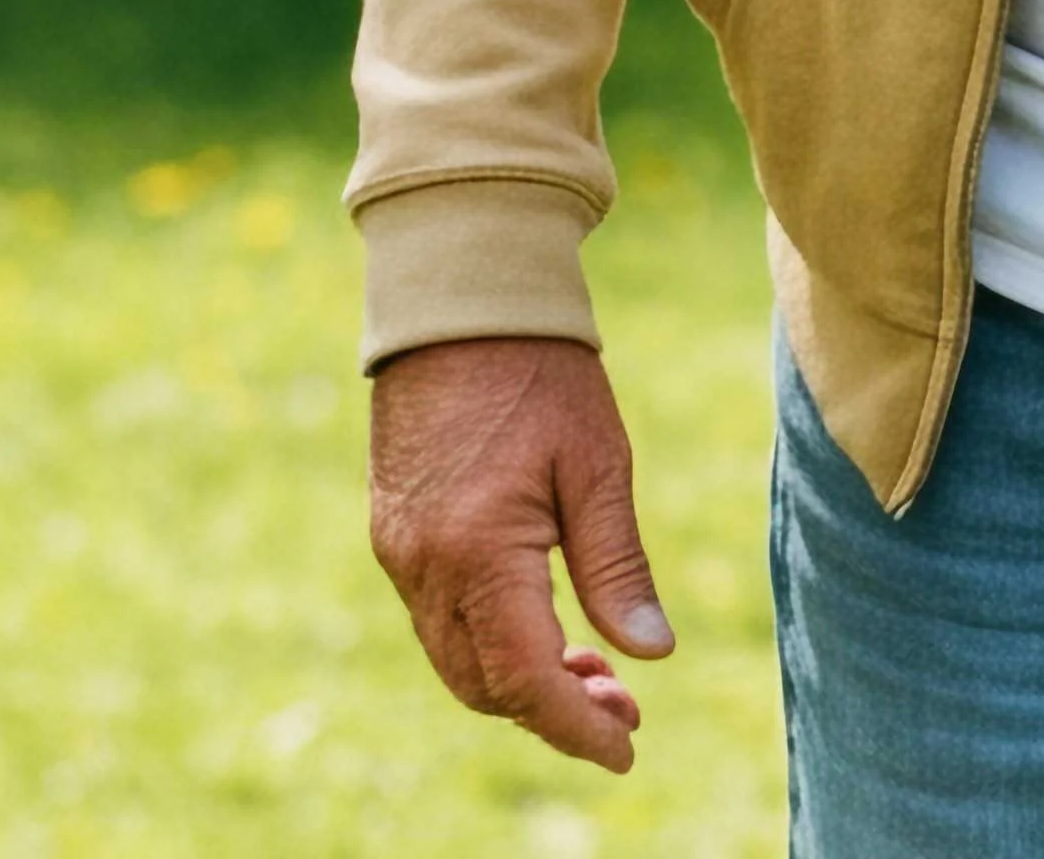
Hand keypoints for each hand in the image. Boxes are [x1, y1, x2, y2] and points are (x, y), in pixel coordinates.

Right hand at [368, 335, 675, 773]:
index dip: (577, 726)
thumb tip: (651, 654)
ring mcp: (398, 553)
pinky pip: (437, 619)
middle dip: (553, 711)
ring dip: (518, 681)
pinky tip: (541, 623)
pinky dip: (488, 642)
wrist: (458, 296)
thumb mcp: (596, 462)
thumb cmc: (539, 368)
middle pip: (483, 687)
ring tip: (592, 670)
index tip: (626, 746)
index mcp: (479, 552)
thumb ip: (617, 566)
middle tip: (623, 704)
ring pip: (456, 660)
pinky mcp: (393, 533)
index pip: (526, 679)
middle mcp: (424, 566)